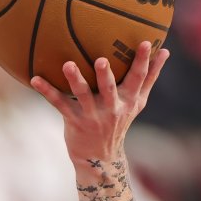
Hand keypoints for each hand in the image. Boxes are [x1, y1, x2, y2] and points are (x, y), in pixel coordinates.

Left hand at [30, 40, 169, 166]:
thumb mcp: (137, 103)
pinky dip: (46, 91)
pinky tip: (35, 79)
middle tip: (102, 60)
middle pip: (109, 89)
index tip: (145, 43)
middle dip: (106, 75)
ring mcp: (92, 116)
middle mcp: (111, 108)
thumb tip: (166, 51)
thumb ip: (150, 77)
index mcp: (128, 101)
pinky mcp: (74, 120)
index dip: (142, 61)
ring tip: (68, 64)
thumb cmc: (118, 122)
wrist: (100, 158)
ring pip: (83, 95)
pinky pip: (59, 103)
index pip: (138, 79)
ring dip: (75, 80)